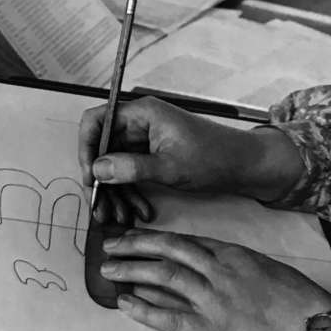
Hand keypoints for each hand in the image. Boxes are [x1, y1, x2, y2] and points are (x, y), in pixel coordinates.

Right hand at [78, 97, 301, 215]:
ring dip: (115, 192)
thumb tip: (97, 169)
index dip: (86, 148)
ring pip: (115, 164)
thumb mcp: (170, 167)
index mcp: (143, 113)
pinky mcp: (153, 154)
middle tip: (99, 208)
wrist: (244, 165)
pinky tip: (136, 212)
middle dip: (101, 180)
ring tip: (117, 218)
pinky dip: (130, 192)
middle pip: (103, 147)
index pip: (96, 121)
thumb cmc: (214, 158)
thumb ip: (131, 168)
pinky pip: (130, 172)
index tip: (89, 177)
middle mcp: (140, 122)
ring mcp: (146, 138)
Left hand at [100, 229, 330, 330]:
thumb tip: (210, 264)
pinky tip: (125, 304)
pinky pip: (169, 318)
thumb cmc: (300, 302)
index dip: (155, 238)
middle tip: (109, 245)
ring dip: (132, 271)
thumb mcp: (268, 269)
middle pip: (168, 251)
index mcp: (233, 254)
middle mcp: (219, 271)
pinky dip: (144, 309)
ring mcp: (214, 301)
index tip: (134, 236)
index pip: (185, 240)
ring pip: (164, 278)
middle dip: (134, 246)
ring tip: (108, 270)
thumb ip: (237, 264)